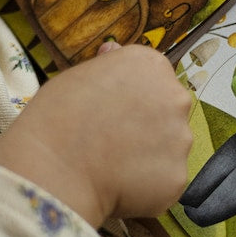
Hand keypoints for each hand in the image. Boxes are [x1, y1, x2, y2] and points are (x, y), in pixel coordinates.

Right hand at [0, 44, 193, 227]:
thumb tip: (114, 51)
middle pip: (168, 111)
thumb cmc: (56, 118)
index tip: (111, 112)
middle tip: (113, 140)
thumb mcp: (78, 75)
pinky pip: (164, 180)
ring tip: (112, 165)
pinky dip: (146, 185)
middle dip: (147, 125)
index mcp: (150, 65)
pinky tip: (118, 185)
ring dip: (148, 156)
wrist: (54, 168)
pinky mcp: (178, 176)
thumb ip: (108, 66)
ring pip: (169, 148)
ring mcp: (181, 138)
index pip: (153, 78)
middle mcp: (175, 96)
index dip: (131, 97)